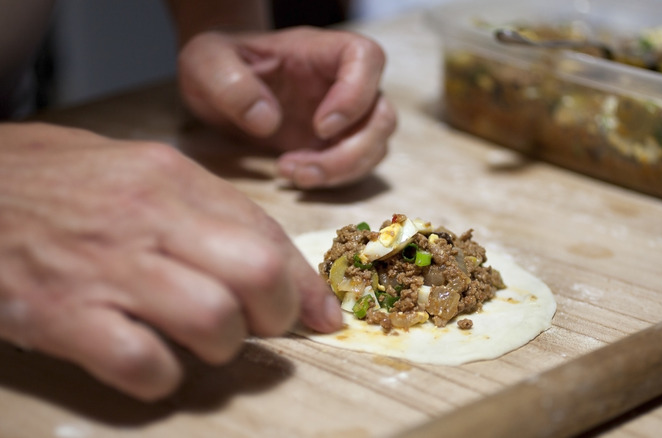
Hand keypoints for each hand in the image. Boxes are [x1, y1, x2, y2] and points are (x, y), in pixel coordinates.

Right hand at [0, 123, 341, 399]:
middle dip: (275, 315)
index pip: (268, 234)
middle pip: (257, 275)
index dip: (307, 286)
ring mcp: (106, 268)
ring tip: (198, 342)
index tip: (323, 318)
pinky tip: (148, 362)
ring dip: (221, 346)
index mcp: (173, 178)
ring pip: (212, 321)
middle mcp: (149, 218)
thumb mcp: (140, 173)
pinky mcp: (64, 316)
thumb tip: (277, 267)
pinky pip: (144, 365)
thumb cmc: (60, 182)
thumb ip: (209, 213)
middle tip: (257, 327)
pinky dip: (161, 377)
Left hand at [177, 26, 396, 188]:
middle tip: (298, 168)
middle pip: (382, 115)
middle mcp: (342, 82)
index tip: (320, 126)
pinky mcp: (336, 145)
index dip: (356, 94)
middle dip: (350, 152)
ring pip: (376, 146)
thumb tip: (267, 120)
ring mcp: (345, 116)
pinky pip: (356, 166)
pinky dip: (332, 180)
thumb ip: (229, 82)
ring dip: (341, 170)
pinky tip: (292, 175)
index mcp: (320, 51)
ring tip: (290, 173)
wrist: (217, 88)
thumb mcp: (204, 63)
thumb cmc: (216, 65)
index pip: (366, 58)